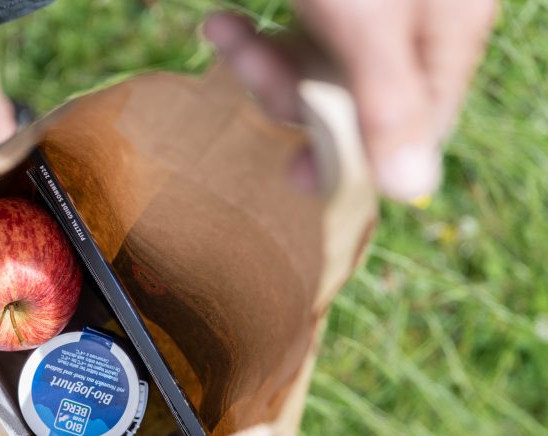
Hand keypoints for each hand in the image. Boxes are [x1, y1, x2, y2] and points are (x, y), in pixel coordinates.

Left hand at [203, 0, 496, 201]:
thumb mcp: (371, 25)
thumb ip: (390, 103)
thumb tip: (412, 192)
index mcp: (440, 39)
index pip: (413, 128)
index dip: (354, 156)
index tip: (296, 173)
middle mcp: (411, 26)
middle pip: (352, 100)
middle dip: (286, 90)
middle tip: (244, 62)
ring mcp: (367, 10)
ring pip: (314, 67)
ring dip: (259, 59)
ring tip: (219, 28)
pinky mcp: (330, 3)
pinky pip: (294, 35)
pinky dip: (254, 35)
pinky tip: (222, 21)